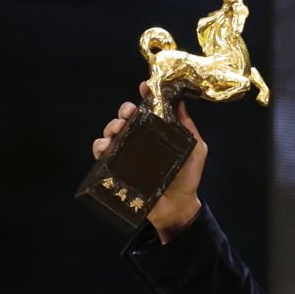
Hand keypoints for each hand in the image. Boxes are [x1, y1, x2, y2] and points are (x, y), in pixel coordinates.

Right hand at [91, 81, 207, 241]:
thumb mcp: (194, 149)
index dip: (144, 96)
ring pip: (111, 132)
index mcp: (156, 132)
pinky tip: (106, 145)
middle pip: (125, 117)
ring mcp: (127, 153)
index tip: (143, 87)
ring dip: (111, 126)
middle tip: (129, 113)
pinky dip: (99, 145)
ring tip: (119, 130)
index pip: (147, 109)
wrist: (177, 206)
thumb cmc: (187, 178)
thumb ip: (188, 127)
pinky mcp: (116, 168)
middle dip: (124, 110)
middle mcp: (139, 140)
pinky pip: (101, 153)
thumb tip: (181, 101)